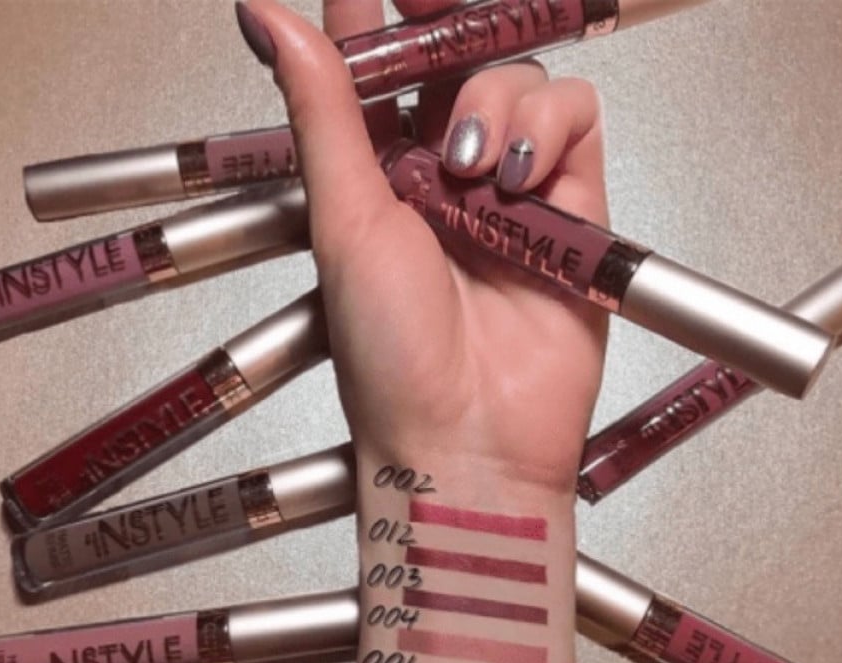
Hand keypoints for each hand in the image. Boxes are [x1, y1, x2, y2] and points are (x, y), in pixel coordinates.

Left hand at [239, 0, 608, 492]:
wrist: (469, 442)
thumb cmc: (393, 361)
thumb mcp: (343, 223)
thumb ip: (323, 111)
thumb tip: (265, 14)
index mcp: (375, 179)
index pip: (375, 68)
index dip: (372, 14)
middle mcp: (441, 178)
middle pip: (458, 56)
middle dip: (450, 27)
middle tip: (433, 17)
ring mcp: (508, 192)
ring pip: (521, 80)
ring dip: (497, 103)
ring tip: (472, 168)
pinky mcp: (571, 213)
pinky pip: (577, 123)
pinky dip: (550, 129)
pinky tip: (518, 177)